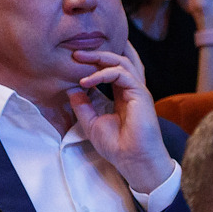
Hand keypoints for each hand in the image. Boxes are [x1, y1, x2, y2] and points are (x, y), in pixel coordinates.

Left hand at [66, 41, 174, 195]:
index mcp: (122, 95)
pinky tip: (86, 81)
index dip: (96, 62)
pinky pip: (122, 74)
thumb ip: (82, 105)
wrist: (133, 159)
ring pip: (122, 62)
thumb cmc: (117, 145)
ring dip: (99, 57)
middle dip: (97, 53)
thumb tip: (71, 88)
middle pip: (119, 60)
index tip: (75, 60)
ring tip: (78, 57)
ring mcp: (138, 91)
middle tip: (75, 51)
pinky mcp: (141, 94)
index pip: (113, 70)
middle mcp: (131, 90)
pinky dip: (102, 74)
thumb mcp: (91, 122)